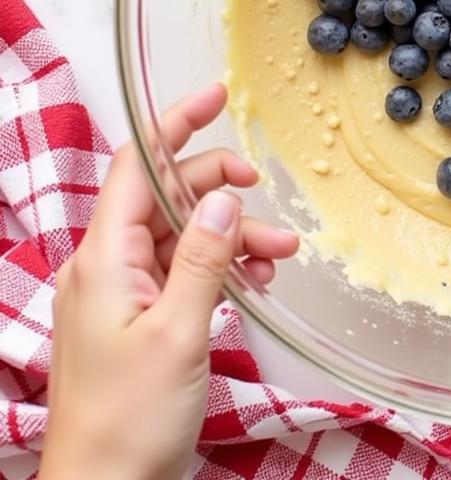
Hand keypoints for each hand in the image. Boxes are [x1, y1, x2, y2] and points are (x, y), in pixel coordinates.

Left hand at [39, 83, 299, 479]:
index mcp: (104, 257)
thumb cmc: (129, 420)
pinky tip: (254, 281)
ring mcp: (121, 292)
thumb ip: (203, 257)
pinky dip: (220, 266)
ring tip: (279, 256)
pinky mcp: (138, 317)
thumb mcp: (179, 331)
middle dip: (222, 191)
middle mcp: (107, 265)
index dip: (177, 124)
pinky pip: (183, 270)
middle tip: (265, 196)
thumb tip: (221, 198)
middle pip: (168, 197)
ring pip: (183, 235)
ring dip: (232, 236)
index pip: (140, 166)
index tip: (216, 95)